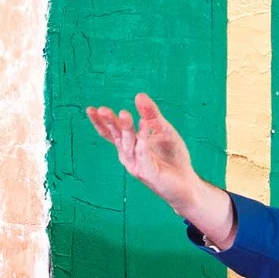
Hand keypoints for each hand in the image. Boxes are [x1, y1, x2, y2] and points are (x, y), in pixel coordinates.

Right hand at [84, 93, 234, 243]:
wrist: (187, 182)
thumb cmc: (173, 157)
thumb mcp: (163, 130)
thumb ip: (151, 114)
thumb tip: (139, 95)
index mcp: (130, 145)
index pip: (111, 133)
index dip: (101, 122)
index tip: (91, 109)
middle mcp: (129, 155)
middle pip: (117, 137)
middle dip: (109, 123)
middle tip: (103, 109)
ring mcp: (137, 165)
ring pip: (128, 145)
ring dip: (126, 129)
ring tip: (124, 113)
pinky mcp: (148, 173)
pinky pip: (143, 154)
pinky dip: (142, 140)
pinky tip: (143, 126)